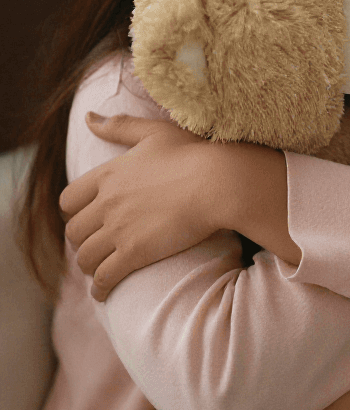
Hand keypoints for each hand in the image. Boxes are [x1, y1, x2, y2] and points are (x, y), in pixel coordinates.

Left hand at [61, 113, 221, 300]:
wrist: (220, 181)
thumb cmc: (195, 154)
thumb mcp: (156, 133)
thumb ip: (120, 126)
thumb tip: (88, 117)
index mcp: (109, 174)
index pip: (69, 199)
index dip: (75, 211)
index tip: (88, 216)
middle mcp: (107, 202)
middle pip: (74, 231)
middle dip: (82, 240)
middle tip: (97, 244)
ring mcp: (118, 229)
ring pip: (85, 256)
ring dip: (90, 265)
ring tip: (102, 269)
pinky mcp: (134, 253)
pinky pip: (104, 278)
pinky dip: (100, 288)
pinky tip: (105, 292)